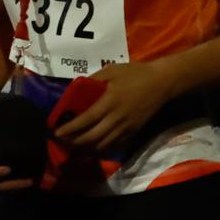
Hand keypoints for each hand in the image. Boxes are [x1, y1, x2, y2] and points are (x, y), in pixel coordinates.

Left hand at [52, 61, 172, 151]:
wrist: (162, 83)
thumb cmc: (136, 74)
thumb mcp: (112, 70)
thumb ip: (94, 79)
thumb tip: (76, 88)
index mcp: (110, 102)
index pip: (85, 120)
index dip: (70, 128)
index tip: (57, 132)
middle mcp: (116, 118)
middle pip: (92, 137)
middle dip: (74, 141)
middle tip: (63, 140)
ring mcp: (126, 127)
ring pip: (102, 145)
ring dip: (86, 148)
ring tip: (75, 145)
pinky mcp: (133, 132)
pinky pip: (115, 145)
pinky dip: (102, 149)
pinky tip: (94, 146)